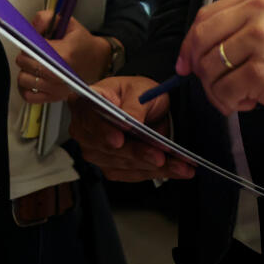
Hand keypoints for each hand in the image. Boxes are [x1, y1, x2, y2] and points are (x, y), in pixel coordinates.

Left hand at [15, 12, 111, 102]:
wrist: (98, 61)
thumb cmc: (82, 43)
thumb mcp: (69, 23)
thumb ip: (48, 18)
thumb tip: (33, 26)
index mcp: (65, 54)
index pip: (33, 50)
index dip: (27, 45)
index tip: (30, 42)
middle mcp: (61, 75)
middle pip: (26, 64)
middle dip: (25, 55)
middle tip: (33, 51)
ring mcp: (57, 89)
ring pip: (24, 80)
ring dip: (24, 70)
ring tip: (33, 64)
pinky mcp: (53, 98)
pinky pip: (29, 96)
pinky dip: (26, 87)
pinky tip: (32, 78)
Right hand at [68, 76, 193, 181]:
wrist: (147, 108)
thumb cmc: (137, 93)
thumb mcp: (139, 89)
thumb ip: (134, 105)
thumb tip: (130, 120)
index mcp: (85, 103)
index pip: (88, 117)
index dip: (102, 130)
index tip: (119, 139)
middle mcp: (85, 130)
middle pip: (106, 147)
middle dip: (136, 153)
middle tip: (159, 156)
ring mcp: (96, 151)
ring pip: (123, 164)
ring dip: (152, 166)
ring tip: (179, 164)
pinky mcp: (110, 167)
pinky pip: (133, 174)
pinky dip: (156, 172)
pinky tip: (176, 169)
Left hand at [176, 0, 263, 123]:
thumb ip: (242, 25)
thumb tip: (198, 50)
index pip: (206, 16)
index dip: (190, 42)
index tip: (186, 60)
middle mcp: (256, 13)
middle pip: (201, 39)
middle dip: (196, 66)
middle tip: (208, 83)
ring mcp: (258, 41)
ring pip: (209, 68)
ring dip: (216, 89)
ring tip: (238, 94)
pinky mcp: (261, 72)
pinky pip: (224, 90)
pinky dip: (229, 102)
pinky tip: (248, 102)